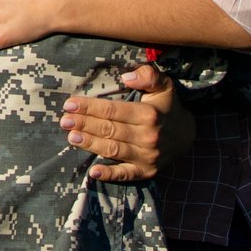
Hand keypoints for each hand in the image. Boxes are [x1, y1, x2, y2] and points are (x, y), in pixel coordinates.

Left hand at [64, 63, 188, 182]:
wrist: (186, 134)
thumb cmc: (167, 106)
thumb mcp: (163, 85)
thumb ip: (148, 75)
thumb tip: (127, 76)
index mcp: (149, 114)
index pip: (113, 110)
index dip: (90, 107)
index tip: (70, 104)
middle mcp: (148, 136)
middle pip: (109, 130)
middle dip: (85, 124)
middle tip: (64, 121)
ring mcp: (147, 156)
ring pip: (113, 150)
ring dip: (90, 144)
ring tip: (71, 137)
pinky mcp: (146, 171)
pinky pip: (126, 174)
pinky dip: (109, 174)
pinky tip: (93, 172)